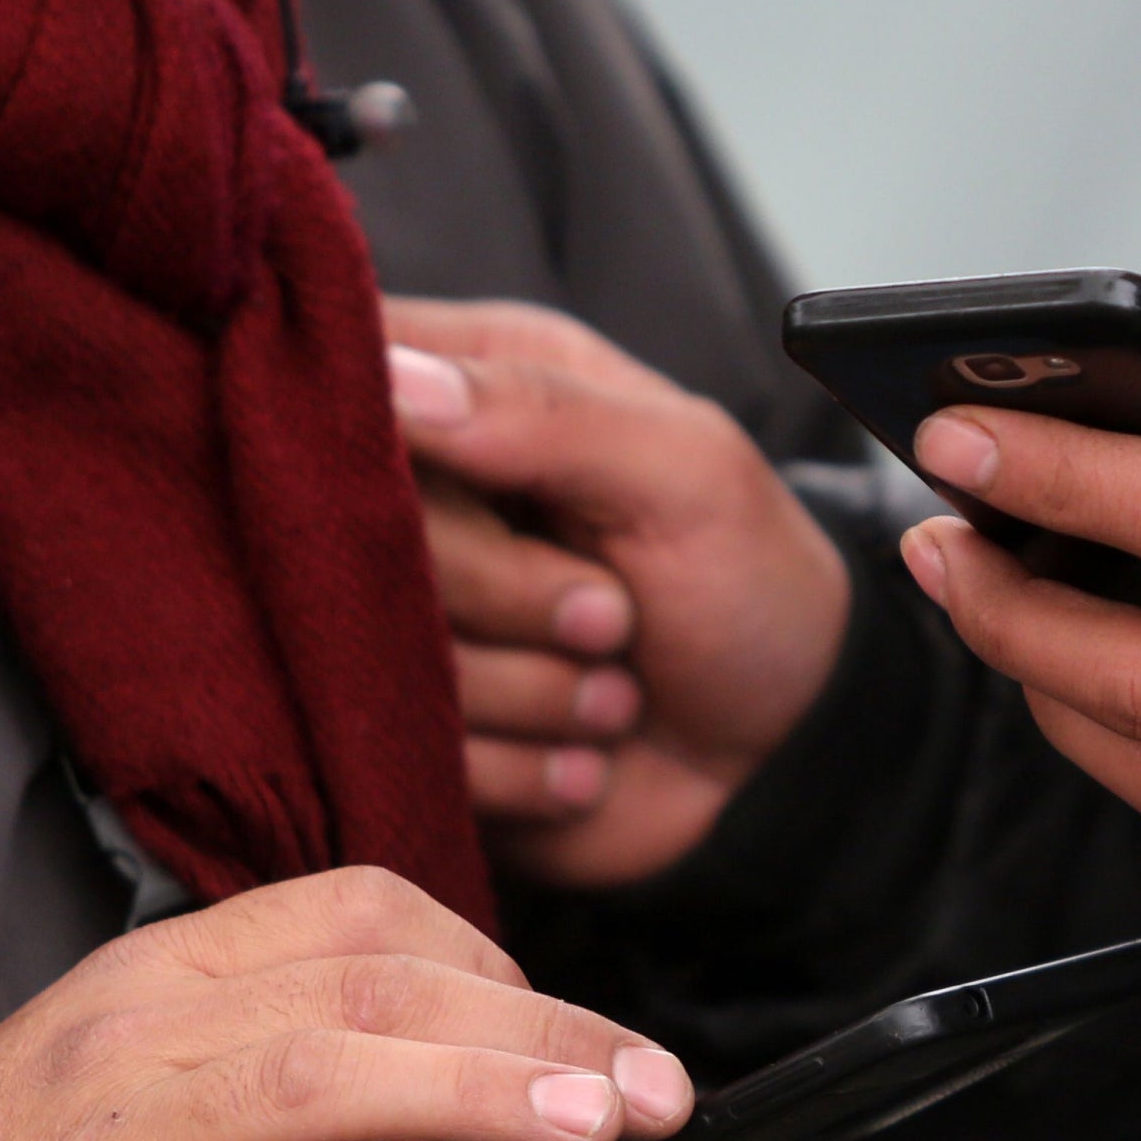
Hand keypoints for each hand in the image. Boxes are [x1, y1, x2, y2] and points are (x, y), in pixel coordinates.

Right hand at [0, 867, 693, 1140]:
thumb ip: (286, 1051)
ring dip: (475, 1096)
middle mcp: (147, 1022)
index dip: (503, 961)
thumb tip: (458, 1067)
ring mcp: (110, 1126)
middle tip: (657, 1093)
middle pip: (379, 985)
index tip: (589, 1036)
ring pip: (320, 1075)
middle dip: (541, 1029)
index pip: (370, 910)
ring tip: (588, 1136)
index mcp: (174, 969)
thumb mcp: (150, 1082)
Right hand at [386, 299, 850, 888]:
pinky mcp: (422, 733)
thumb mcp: (687, 474)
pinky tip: (587, 757)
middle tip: (613, 615)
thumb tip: (396, 380)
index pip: (352, 372)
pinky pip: (421, 755)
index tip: (467, 489)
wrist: (788, 757)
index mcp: (482, 387)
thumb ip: (547, 412)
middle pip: (355, 531)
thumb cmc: (752, 585)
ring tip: (617, 690)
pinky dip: (526, 769)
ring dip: (535, 694)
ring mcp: (414, 624)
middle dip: (506, 593)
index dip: (372, 431)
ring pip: (380, 656)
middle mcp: (427, 501)